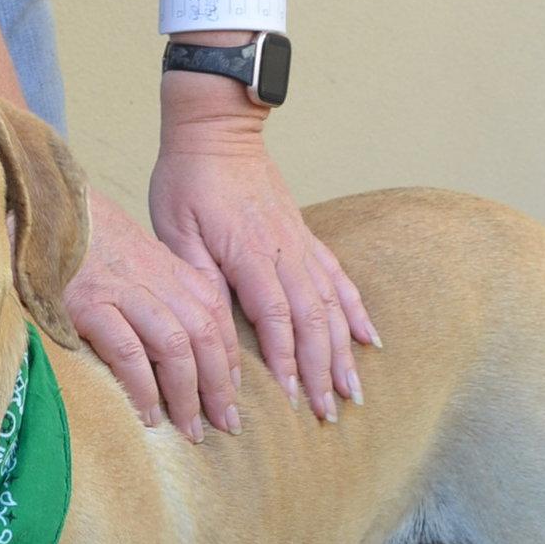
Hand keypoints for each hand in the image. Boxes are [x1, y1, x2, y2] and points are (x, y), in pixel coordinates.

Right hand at [65, 188, 242, 441]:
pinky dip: (142, 386)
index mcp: (171, 267)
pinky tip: (147, 414)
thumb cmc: (83, 237)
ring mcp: (123, 291)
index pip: (216, 318)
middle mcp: (155, 278)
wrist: (39, 207)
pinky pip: (128, 352)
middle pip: (204, 336)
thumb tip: (179, 338)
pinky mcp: (89, 305)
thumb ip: (160, 286)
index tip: (232, 395)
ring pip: (175, 347)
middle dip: (218, 386)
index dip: (229, 361)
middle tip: (224, 425)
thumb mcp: (134, 254)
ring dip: (187, 395)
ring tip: (190, 430)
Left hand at [150, 82, 378, 420]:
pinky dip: (356, 311)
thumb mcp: (174, 228)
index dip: (287, 360)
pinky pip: (339, 278)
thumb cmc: (186, 179)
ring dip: (344, 351)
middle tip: (329, 413)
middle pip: (313, 320)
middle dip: (323, 370)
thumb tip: (209, 321)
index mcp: (249, 253)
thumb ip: (196, 274)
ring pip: (332, 305)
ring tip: (353, 391)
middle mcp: (284, 252)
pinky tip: (370, 339)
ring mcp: (300, 244)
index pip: (275, 317)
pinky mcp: (305, 236)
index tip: (293, 398)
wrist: (217, 130)